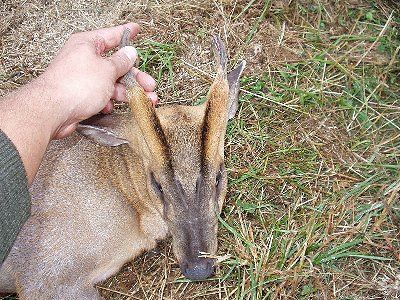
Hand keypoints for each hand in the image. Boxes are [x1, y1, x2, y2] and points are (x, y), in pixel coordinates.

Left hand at [0, 23, 156, 183]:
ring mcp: (83, 78)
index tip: (136, 29)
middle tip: (150, 85)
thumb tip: (130, 53)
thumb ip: (121, 62)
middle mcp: (84, 59)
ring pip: (112, 82)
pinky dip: (109, 101)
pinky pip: (102, 95)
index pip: (111, 35)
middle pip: (116, 65)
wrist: (53, 111)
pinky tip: (110, 107)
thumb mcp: (106, 70)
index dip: (126, 33)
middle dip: (135, 77)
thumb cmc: (76, 85)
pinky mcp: (82, 95)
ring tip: (145, 101)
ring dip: (128, 92)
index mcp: (88, 45)